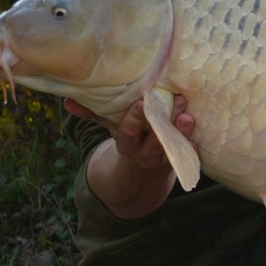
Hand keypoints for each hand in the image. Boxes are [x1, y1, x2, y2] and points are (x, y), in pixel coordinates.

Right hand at [64, 95, 196, 171]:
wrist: (145, 165)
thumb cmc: (130, 134)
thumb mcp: (111, 125)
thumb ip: (93, 113)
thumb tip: (67, 101)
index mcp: (126, 143)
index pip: (129, 131)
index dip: (135, 118)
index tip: (142, 101)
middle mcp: (144, 152)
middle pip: (154, 138)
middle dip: (165, 121)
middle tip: (177, 101)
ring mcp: (163, 157)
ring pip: (173, 145)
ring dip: (182, 131)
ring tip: (188, 116)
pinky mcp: (179, 160)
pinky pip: (187, 155)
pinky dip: (192, 146)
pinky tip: (198, 137)